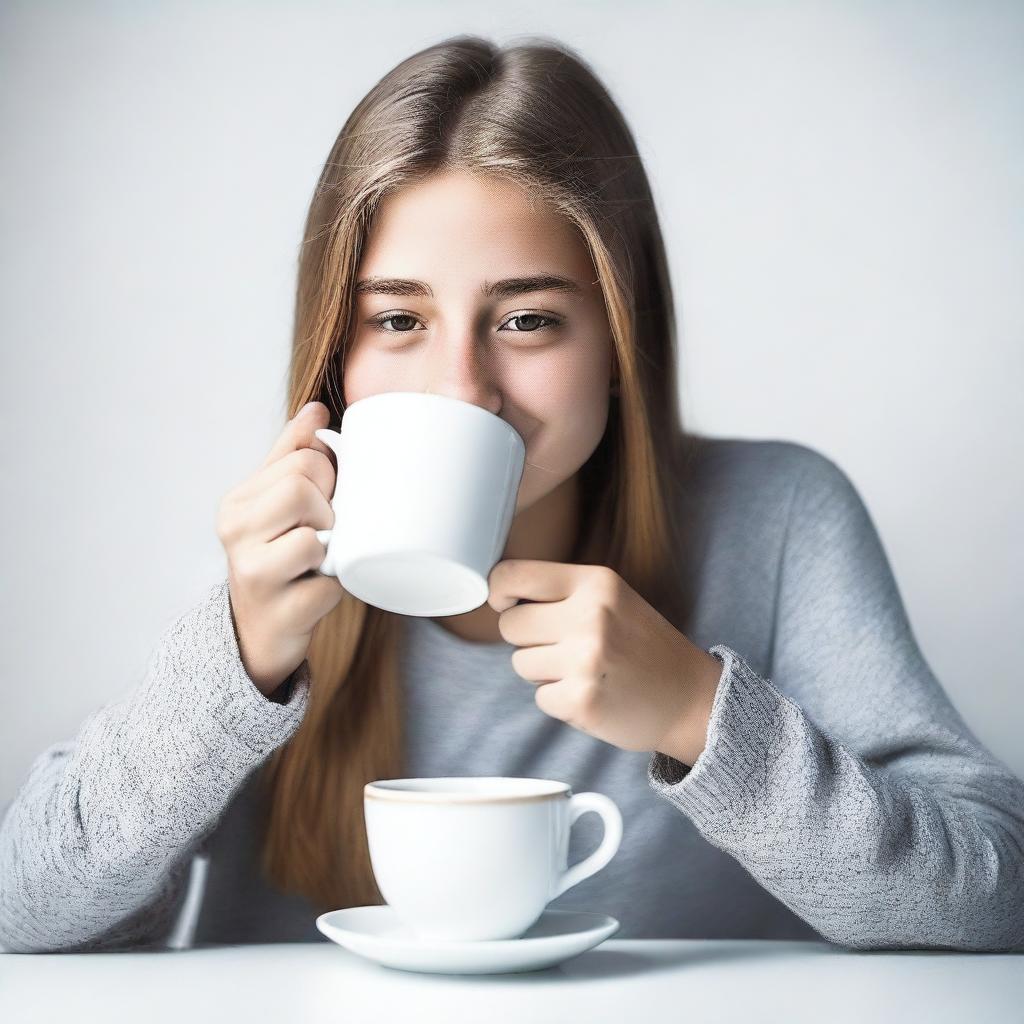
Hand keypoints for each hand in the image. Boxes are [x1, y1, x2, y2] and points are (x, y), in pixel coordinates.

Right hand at [216, 401, 342, 697]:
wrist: (258, 635)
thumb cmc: (276, 558)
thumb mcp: (275, 504)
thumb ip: (293, 455)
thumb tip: (317, 409)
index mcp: (238, 501)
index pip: (302, 458)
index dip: (328, 476)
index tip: (323, 498)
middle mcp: (235, 533)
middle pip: (305, 488)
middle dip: (330, 508)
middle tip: (323, 531)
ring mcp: (253, 574)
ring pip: (314, 536)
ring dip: (332, 549)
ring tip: (318, 560)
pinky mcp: (280, 613)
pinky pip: (329, 586)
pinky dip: (335, 589)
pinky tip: (316, 590)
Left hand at [487, 560, 723, 765]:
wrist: (691, 699)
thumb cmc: (643, 647)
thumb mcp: (612, 599)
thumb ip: (562, 592)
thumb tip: (497, 594)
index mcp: (597, 583)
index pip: (514, 575)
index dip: (498, 591)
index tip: (503, 603)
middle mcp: (591, 616)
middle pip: (510, 625)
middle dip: (527, 639)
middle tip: (562, 647)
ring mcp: (586, 660)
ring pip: (521, 663)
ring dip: (544, 672)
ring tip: (584, 671)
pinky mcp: (582, 701)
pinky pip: (540, 698)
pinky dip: (560, 701)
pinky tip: (592, 694)